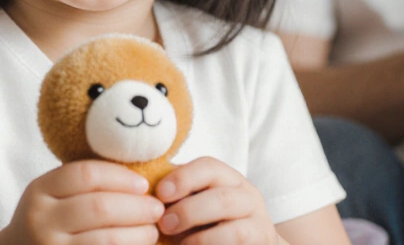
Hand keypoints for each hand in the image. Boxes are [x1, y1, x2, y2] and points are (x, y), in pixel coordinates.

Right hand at [1, 160, 163, 244]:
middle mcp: (40, 219)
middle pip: (99, 207)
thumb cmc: (49, 218)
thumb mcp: (54, 194)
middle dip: (136, 207)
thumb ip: (85, 182)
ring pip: (105, 240)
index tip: (143, 184)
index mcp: (39, 190)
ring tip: (153, 230)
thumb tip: (141, 170)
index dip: (120, 177)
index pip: (86, 174)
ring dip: (137, 234)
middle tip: (157, 208)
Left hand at [156, 157, 276, 244]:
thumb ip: (178, 194)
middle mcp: (248, 197)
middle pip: (222, 198)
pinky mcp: (260, 243)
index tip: (160, 193)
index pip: (209, 166)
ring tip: (180, 244)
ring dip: (200, 238)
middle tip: (164, 224)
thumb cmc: (211, 223)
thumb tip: (143, 191)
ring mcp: (258, 223)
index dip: (183, 178)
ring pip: (234, 231)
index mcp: (229, 178)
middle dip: (188, 211)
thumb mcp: (198, 202)